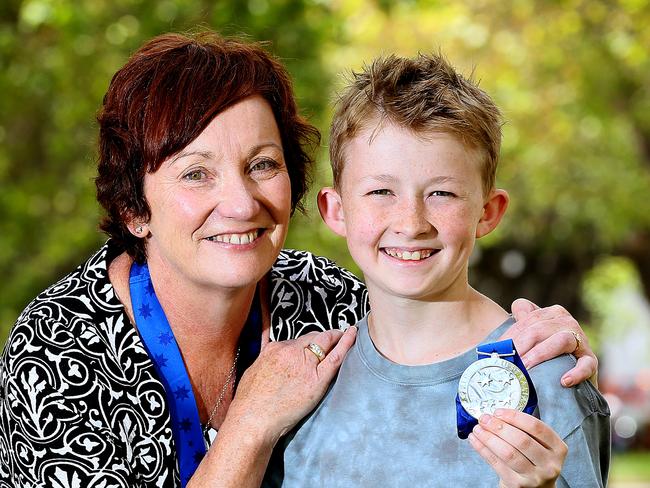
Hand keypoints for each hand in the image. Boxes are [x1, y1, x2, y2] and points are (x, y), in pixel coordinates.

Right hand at [227, 326, 357, 443]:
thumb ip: (266, 359)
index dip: (309, 342)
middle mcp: (290, 351)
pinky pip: (336, 356)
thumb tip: (271, 357)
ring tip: (344, 336)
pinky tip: (353, 334)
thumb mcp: (254, 371)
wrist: (253, 420)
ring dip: (334, 338)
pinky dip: (346, 342)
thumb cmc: (249, 403)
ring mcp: (304, 363)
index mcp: (274, 349)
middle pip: (313, 337)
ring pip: (324, 341)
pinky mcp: (317, 378)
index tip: (314, 343)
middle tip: (333, 338)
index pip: (298, 340)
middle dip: (323, 337)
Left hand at [469, 409, 566, 487]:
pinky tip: (475, 439)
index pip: (537, 427)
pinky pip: (496, 463)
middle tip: (484, 418)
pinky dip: (482, 449)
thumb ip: (525, 430)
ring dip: (489, 438)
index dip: (515, 417)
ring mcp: (534, 477)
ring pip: (508, 453)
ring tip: (478, 428)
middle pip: (521, 440)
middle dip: (499, 426)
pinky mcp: (518, 485)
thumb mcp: (539, 445)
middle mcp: (549, 464)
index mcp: (558, 448)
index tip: (498, 411)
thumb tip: (495, 415)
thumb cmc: (535, 460)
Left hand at [502, 299, 597, 387]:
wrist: (567, 374)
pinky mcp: (591, 360)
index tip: (498, 347)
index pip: (527, 317)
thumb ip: (518, 322)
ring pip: (561, 340)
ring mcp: (580, 340)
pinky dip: (576, 372)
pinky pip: (587, 364)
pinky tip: (564, 381)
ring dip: (541, 354)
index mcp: (551, 313)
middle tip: (508, 360)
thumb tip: (506, 323)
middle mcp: (566, 322)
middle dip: (521, 345)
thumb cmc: (542, 351)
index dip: (511, 333)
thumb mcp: (529, 334)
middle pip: (539, 328)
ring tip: (526, 367)